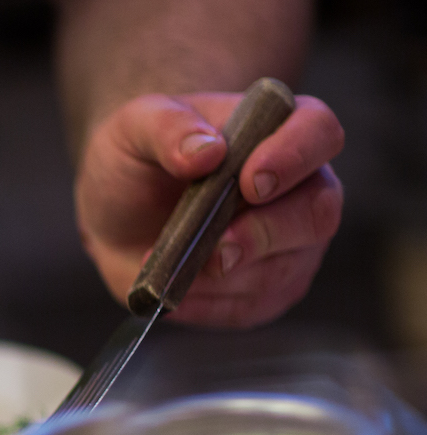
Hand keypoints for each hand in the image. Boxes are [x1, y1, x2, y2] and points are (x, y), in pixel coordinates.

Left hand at [75, 91, 344, 326]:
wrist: (116, 218)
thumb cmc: (137, 162)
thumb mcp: (134, 128)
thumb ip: (168, 129)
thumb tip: (206, 152)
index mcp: (280, 130)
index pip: (318, 133)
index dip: (294, 157)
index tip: (250, 181)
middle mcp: (301, 186)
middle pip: (317, 211)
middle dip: (264, 233)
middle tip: (216, 248)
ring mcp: (292, 243)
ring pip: (285, 268)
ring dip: (223, 275)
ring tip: (170, 267)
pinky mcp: (269, 289)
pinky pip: (253, 305)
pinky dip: (208, 304)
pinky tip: (173, 293)